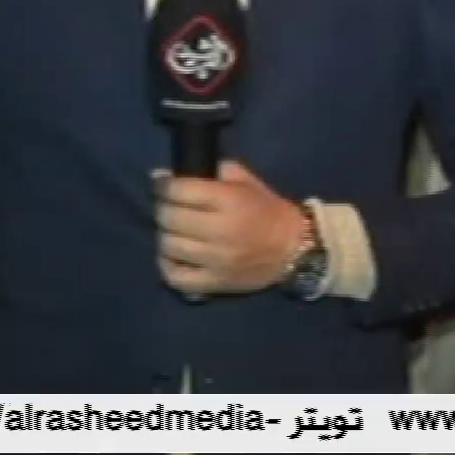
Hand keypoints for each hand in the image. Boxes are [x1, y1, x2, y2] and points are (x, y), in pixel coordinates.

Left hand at [155, 160, 307, 295]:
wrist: (294, 249)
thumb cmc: (267, 210)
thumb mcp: (245, 181)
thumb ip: (212, 171)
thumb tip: (166, 174)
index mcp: (229, 201)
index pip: (179, 191)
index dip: (163, 185)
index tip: (161, 184)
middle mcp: (220, 230)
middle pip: (169, 218)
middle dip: (162, 208)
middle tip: (167, 207)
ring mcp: (216, 260)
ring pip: (169, 246)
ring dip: (164, 235)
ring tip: (171, 230)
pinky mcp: (215, 283)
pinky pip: (176, 277)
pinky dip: (167, 265)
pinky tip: (173, 255)